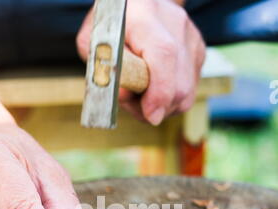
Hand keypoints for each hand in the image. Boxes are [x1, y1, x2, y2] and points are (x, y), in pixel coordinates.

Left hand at [77, 0, 205, 125]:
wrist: (133, 8)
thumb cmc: (109, 25)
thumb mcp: (93, 43)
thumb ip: (104, 69)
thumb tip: (125, 94)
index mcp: (145, 14)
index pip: (164, 55)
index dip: (159, 92)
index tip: (150, 115)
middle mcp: (175, 23)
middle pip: (179, 84)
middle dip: (156, 107)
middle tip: (132, 102)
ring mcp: (191, 38)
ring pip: (186, 93)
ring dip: (162, 107)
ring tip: (141, 95)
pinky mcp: (198, 52)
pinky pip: (188, 91)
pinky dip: (169, 100)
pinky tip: (153, 88)